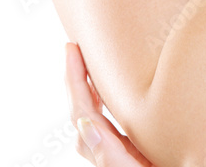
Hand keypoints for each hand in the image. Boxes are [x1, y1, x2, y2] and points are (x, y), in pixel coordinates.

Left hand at [65, 42, 155, 165]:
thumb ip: (110, 156)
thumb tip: (84, 124)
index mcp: (109, 155)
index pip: (83, 112)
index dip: (74, 80)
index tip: (71, 49)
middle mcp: (111, 155)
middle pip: (83, 114)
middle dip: (76, 81)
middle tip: (73, 49)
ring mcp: (121, 155)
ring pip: (95, 121)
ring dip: (90, 92)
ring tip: (90, 66)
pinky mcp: (134, 156)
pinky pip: (113, 127)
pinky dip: (108, 106)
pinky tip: (118, 95)